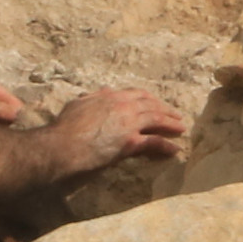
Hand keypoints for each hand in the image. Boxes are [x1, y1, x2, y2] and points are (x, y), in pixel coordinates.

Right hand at [46, 86, 187, 174]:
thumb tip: (100, 91)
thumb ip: (92, 97)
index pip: (136, 94)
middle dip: (165, 110)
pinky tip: (175, 149)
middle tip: (175, 115)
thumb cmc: (64, 128)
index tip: (156, 103)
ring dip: (171, 124)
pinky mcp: (130, 142)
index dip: (149, 99)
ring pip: (156, 120)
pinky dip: (166, 146)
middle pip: (151, 105)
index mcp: (110, 96)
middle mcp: (123, 106)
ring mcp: (128, 123)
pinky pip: (154, 142)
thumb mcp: (78, 104)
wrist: (62, 145)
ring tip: (180, 128)